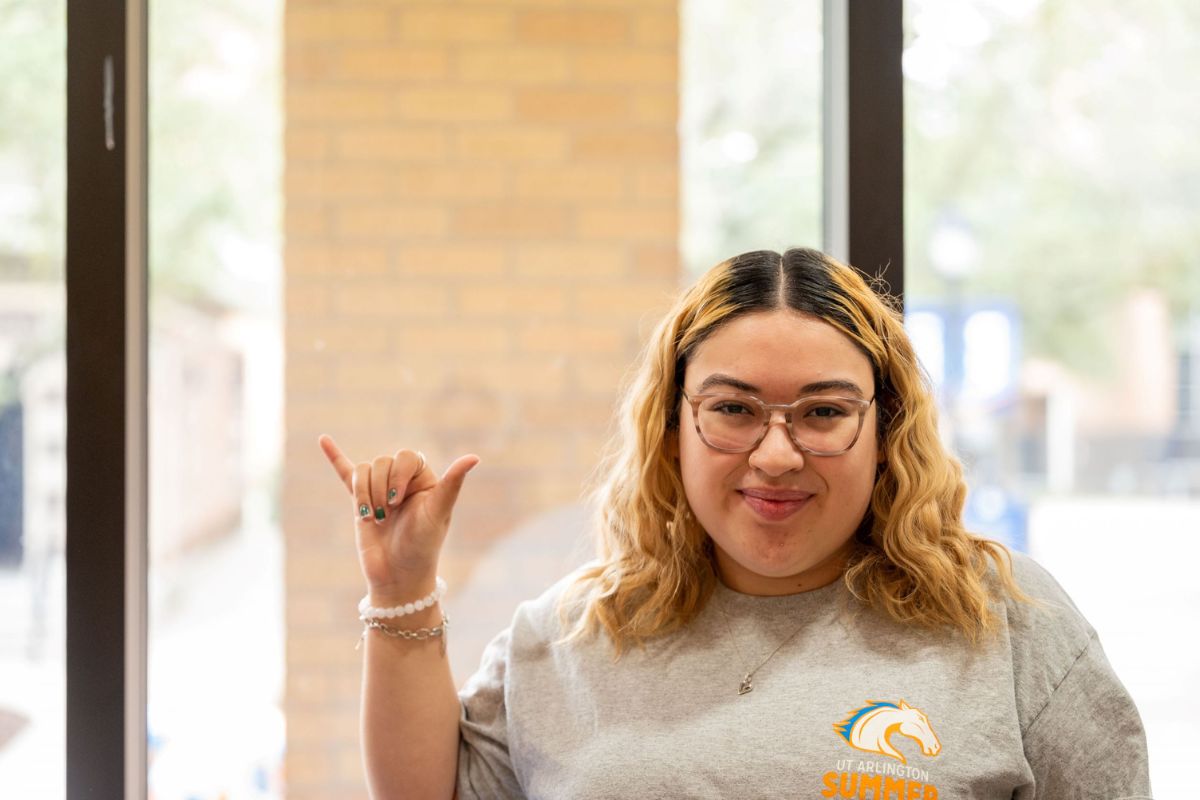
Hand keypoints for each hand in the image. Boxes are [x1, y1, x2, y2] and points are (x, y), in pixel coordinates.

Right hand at [318, 434, 478, 597]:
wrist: (397, 578)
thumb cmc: (422, 546)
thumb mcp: (437, 512)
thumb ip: (452, 483)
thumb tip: (474, 457)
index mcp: (425, 479)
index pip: (406, 457)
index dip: (398, 476)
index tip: (399, 502)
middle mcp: (402, 482)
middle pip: (381, 462)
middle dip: (380, 488)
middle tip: (386, 516)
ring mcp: (380, 491)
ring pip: (363, 472)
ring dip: (364, 495)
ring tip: (373, 519)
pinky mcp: (360, 503)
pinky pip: (346, 474)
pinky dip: (335, 457)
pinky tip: (324, 440)